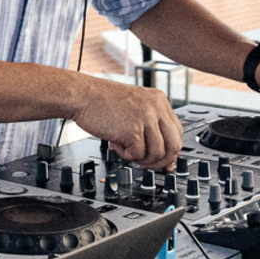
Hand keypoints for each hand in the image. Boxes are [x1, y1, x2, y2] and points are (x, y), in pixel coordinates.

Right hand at [68, 78, 182, 168]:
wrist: (82, 95)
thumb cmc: (102, 102)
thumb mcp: (135, 106)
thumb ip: (150, 124)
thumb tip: (161, 153)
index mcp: (159, 100)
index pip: (177, 132)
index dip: (171, 150)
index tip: (163, 159)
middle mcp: (156, 107)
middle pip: (173, 145)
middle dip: (161, 160)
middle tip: (147, 164)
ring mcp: (146, 118)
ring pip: (157, 153)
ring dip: (141, 158)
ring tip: (126, 149)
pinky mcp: (133, 130)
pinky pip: (138, 154)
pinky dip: (126, 154)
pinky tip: (117, 143)